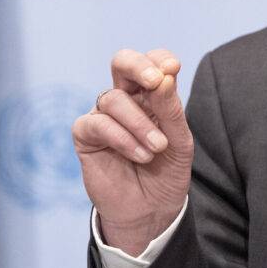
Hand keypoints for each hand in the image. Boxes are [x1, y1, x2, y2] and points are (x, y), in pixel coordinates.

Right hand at [72, 48, 192, 255]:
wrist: (151, 209)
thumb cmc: (167, 171)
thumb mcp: (180, 140)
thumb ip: (171, 109)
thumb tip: (164, 77)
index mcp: (152, 94)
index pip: (152, 62)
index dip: (159, 58)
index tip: (173, 68)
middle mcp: (127, 99)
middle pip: (122, 63)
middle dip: (137, 65)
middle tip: (154, 79)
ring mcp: (104, 115)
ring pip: (114, 99)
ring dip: (139, 123)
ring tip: (157, 148)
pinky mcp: (86, 136)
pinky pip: (98, 123)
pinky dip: (122, 137)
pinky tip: (140, 155)